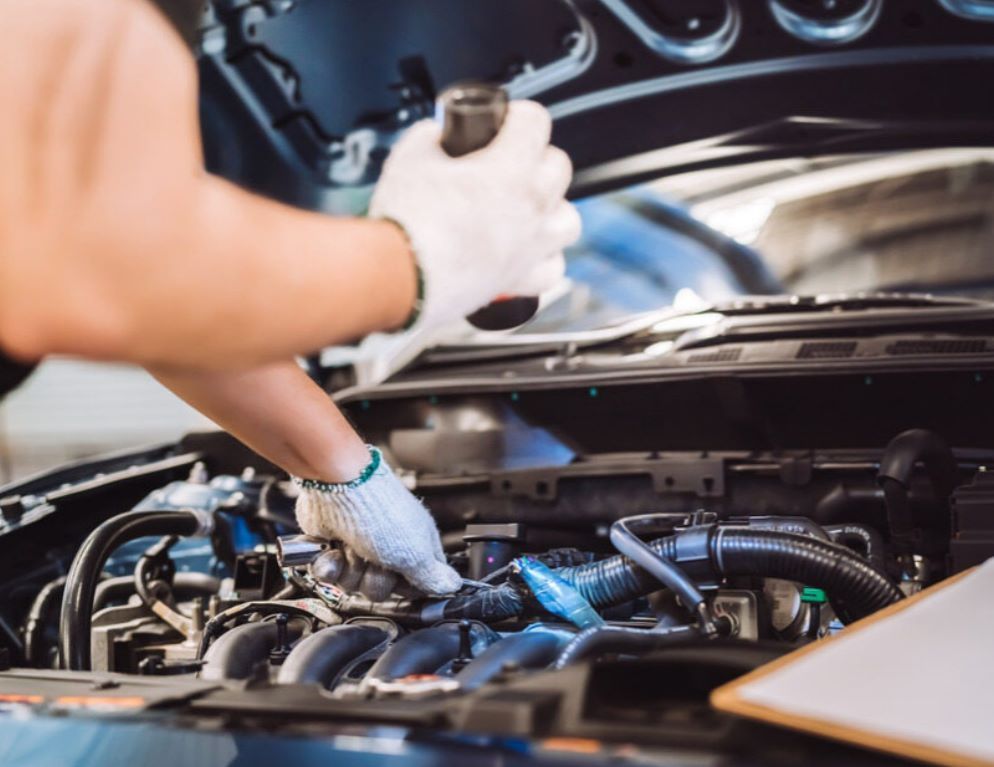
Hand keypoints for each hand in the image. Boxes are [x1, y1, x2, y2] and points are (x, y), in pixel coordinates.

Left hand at [294, 447, 461, 595]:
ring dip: (349, 570)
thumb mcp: (416, 553)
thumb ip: (433, 577)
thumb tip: (453, 586)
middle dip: (374, 580)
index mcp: (416, 546)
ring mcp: (358, 547)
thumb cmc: (381, 512)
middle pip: (381, 590)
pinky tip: (334, 550)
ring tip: (352, 547)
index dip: (408, 589)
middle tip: (376, 560)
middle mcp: (388, 548)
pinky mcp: (333, 546)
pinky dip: (328, 564)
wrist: (339, 488)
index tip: (402, 581)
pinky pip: (329, 574)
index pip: (418, 584)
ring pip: (352, 585)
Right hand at [369, 101, 580, 330]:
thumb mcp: (410, 156)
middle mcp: (531, 208)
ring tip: (524, 208)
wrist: (397, 277)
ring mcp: (530, 247)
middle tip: (508, 162)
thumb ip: (430, 137)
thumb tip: (436, 135)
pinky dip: (544, 258)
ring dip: (552, 208)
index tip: (504, 122)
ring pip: (569, 219)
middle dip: (536, 157)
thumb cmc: (405, 222)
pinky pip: (553, 268)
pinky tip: (525, 251)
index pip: (536, 121)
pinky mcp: (519, 281)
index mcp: (510, 169)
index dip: (517, 115)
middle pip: (559, 167)